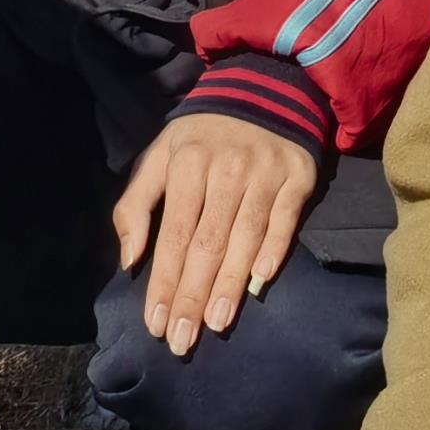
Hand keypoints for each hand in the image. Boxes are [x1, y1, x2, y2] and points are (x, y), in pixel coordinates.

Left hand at [114, 112, 321, 352]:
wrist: (264, 89)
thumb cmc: (202, 137)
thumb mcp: (160, 157)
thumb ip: (135, 205)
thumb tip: (130, 260)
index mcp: (187, 164)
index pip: (174, 236)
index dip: (164, 283)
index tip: (156, 325)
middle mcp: (226, 169)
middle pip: (207, 243)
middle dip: (193, 296)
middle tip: (183, 341)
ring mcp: (265, 172)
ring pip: (245, 237)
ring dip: (230, 284)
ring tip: (217, 324)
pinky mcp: (298, 176)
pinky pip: (285, 221)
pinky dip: (273, 252)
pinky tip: (258, 284)